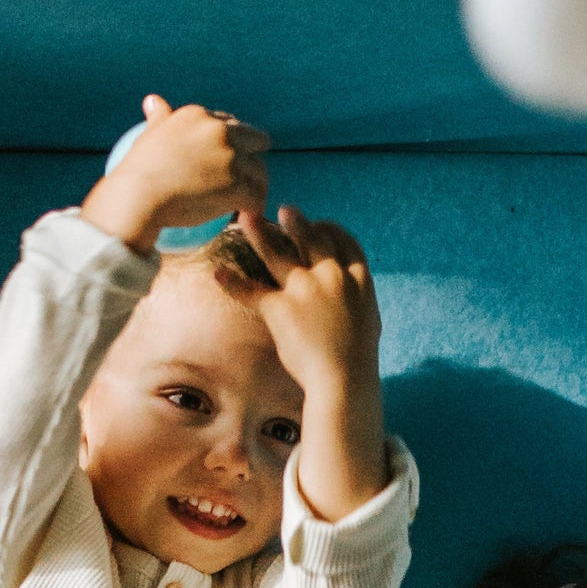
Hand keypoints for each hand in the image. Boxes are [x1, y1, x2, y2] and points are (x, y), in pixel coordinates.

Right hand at [81, 95, 268, 253]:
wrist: (138, 197)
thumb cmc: (138, 170)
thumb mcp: (149, 134)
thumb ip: (159, 116)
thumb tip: (153, 100)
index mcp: (199, 116)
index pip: (229, 123)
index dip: (232, 141)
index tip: (227, 157)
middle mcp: (219, 131)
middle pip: (255, 140)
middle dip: (255, 156)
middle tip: (247, 176)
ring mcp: (230, 158)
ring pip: (259, 171)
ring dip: (257, 185)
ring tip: (249, 200)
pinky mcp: (237, 186)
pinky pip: (256, 197)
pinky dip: (254, 207)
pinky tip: (248, 214)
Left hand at [221, 204, 379, 393]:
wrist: (345, 378)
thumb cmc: (358, 357)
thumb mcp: (369, 318)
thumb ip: (358, 298)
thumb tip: (349, 293)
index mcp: (358, 279)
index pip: (345, 243)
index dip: (330, 230)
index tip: (321, 225)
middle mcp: (331, 276)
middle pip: (312, 239)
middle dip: (297, 222)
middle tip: (285, 209)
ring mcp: (305, 289)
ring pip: (278, 253)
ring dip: (260, 233)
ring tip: (247, 218)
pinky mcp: (281, 307)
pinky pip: (251, 291)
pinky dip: (232, 282)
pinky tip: (217, 273)